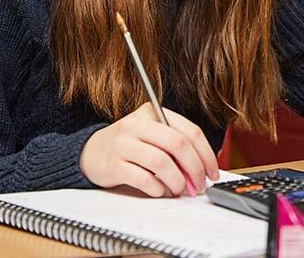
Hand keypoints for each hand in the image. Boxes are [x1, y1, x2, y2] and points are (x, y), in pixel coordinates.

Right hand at [80, 104, 219, 196]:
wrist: (91, 152)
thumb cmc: (129, 145)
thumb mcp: (151, 135)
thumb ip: (175, 147)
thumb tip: (201, 170)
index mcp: (153, 113)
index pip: (189, 130)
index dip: (205, 153)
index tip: (213, 171)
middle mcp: (138, 125)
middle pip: (178, 144)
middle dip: (195, 168)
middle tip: (199, 184)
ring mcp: (124, 144)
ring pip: (161, 161)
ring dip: (176, 180)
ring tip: (179, 189)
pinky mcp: (113, 164)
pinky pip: (143, 178)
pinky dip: (156, 188)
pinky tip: (159, 190)